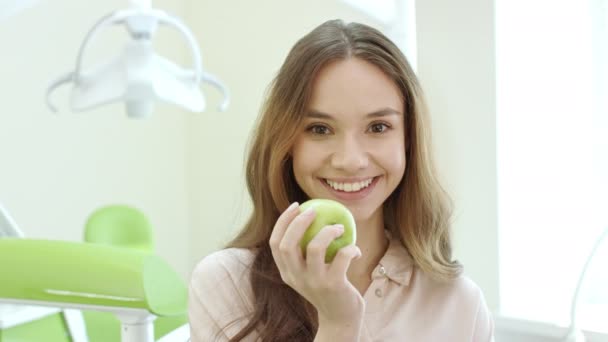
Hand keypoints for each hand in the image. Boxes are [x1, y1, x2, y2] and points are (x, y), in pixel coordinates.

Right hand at [269, 202, 364, 333]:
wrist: (341, 318)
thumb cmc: (328, 287)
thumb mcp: (310, 272)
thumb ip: (306, 252)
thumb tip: (312, 214)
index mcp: (286, 273)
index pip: (275, 243)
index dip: (283, 221)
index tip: (296, 206)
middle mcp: (296, 278)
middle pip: (288, 244)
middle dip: (299, 222)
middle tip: (314, 210)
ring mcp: (314, 282)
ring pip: (314, 248)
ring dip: (328, 231)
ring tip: (339, 227)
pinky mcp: (334, 285)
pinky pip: (342, 256)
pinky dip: (350, 248)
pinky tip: (355, 249)